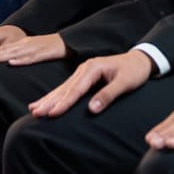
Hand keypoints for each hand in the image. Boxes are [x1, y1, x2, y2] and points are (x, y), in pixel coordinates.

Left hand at [0, 33, 67, 65]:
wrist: (66, 42)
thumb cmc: (48, 49)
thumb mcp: (30, 51)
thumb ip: (18, 57)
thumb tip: (7, 64)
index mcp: (20, 45)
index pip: (1, 50)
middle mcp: (23, 45)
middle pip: (3, 51)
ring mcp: (32, 49)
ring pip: (13, 54)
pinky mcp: (42, 54)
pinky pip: (30, 58)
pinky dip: (21, 60)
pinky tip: (12, 63)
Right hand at [29, 50, 152, 117]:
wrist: (139, 60)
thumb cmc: (134, 71)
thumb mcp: (125, 83)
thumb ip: (108, 95)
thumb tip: (92, 109)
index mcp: (93, 68)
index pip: (76, 89)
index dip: (64, 103)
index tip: (53, 113)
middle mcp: (83, 69)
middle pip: (64, 88)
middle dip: (49, 101)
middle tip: (36, 113)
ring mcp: (81, 72)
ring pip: (62, 88)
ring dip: (48, 99)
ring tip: (34, 109)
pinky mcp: (82, 77)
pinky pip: (66, 88)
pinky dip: (54, 96)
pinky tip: (44, 102)